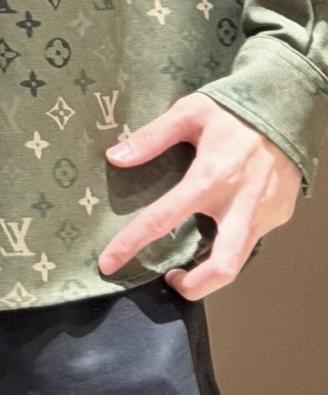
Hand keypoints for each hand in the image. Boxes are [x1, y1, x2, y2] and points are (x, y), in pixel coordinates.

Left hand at [97, 91, 299, 299]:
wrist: (286, 107)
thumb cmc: (234, 108)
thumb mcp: (188, 113)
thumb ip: (151, 138)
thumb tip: (115, 158)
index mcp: (208, 178)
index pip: (161, 220)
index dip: (130, 245)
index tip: (108, 264)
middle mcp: (237, 204)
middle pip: (220, 268)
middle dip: (194, 287)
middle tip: (171, 281)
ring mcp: (262, 214)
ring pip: (239, 262)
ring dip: (213, 274)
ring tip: (192, 267)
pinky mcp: (278, 215)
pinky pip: (251, 240)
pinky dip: (231, 243)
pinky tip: (218, 228)